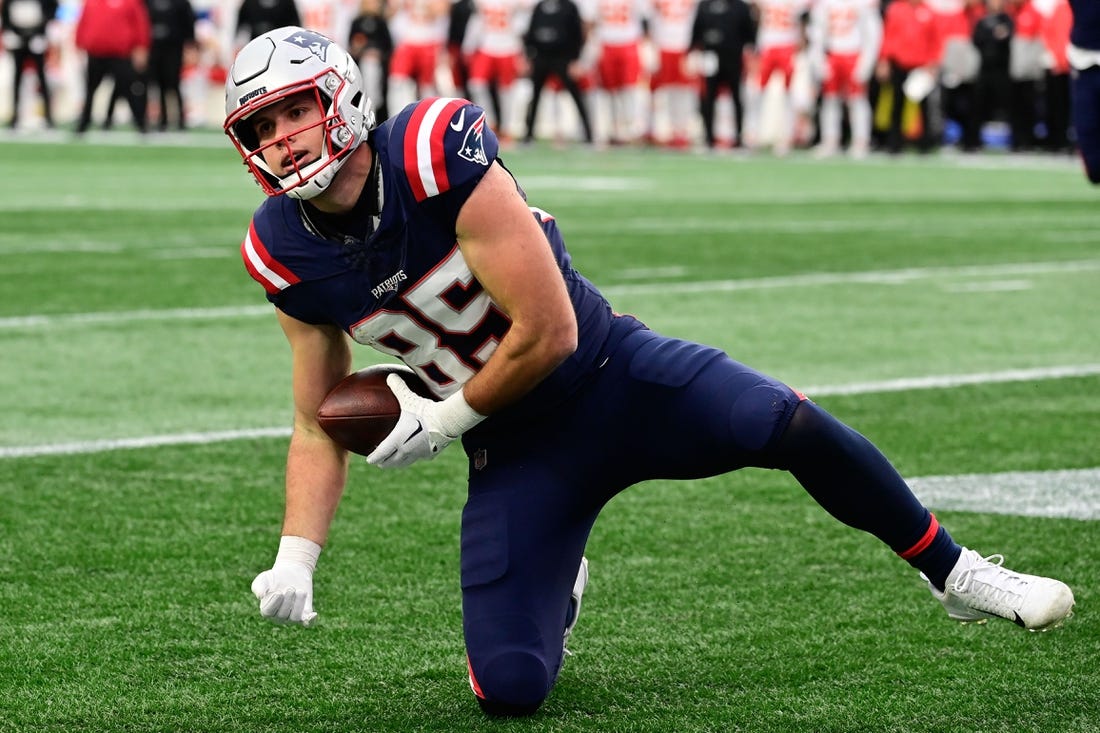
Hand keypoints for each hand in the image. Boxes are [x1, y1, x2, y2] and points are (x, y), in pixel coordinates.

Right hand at [251, 536, 320, 626]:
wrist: (292, 571)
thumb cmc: (275, 577)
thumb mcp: (264, 578)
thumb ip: (259, 586)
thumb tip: (260, 596)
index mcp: (267, 610)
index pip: (268, 612)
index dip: (274, 603)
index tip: (279, 592)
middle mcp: (279, 617)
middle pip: (282, 615)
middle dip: (288, 599)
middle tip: (290, 588)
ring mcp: (292, 617)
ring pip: (295, 617)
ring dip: (298, 604)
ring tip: (299, 591)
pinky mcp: (305, 614)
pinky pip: (308, 623)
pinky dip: (310, 621)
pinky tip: (313, 614)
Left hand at [366, 375, 484, 468]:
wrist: (447, 421)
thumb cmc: (425, 410)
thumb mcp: (409, 398)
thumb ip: (398, 388)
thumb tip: (390, 376)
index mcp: (398, 440)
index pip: (382, 453)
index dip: (374, 458)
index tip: (369, 460)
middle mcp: (407, 450)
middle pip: (392, 462)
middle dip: (385, 463)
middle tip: (380, 462)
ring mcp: (420, 454)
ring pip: (406, 462)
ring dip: (399, 463)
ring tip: (396, 462)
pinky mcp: (432, 453)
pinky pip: (421, 457)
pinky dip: (416, 456)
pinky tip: (419, 452)